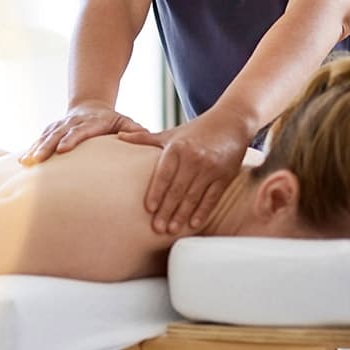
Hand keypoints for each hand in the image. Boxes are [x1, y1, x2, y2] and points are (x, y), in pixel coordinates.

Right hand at [20, 100, 147, 164]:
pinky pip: (39, 139)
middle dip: (47, 146)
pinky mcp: (51, 130)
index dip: (71, 139)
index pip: (80, 131)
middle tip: (38, 159)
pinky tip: (22, 162)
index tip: (62, 149)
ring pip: (46, 136)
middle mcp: (73, 122)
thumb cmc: (112, 120)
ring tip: (26, 163)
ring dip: (36, 148)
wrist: (89, 106)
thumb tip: (145, 135)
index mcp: (91, 122)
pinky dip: (31, 149)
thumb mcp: (125, 121)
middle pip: (58, 134)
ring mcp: (60, 125)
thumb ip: (134, 129)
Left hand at [118, 108, 248, 233]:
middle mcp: (194, 157)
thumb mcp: (171, 133)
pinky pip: (212, 197)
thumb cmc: (197, 129)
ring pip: (194, 196)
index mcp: (178, 147)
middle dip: (167, 210)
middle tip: (157, 228)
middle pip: (178, 189)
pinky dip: (203, 212)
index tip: (149, 209)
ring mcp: (211, 167)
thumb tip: (119, 136)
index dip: (156, 192)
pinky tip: (193, 223)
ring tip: (172, 229)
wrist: (231, 121)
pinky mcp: (225, 175)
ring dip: (182, 215)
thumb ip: (146, 138)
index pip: (164, 174)